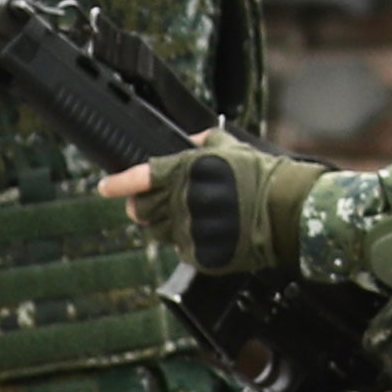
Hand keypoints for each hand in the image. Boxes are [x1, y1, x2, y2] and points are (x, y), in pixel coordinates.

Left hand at [102, 136, 317, 277]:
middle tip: (153, 204)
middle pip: (141, 209)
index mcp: (186, 169)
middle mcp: (182, 199)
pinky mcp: (200, 253)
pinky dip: (188, 242)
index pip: (140, 177)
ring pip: (158, 232)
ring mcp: (190, 229)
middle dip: (142, 206)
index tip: (105, 186)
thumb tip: (191, 138)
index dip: (118, 183)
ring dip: (166, 224)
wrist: (286, 210)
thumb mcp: (234, 148)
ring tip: (192, 216)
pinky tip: (208, 232)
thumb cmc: (262, 176)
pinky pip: (181, 249)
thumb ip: (207, 141)